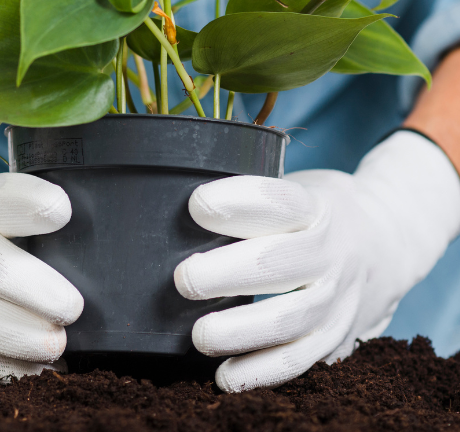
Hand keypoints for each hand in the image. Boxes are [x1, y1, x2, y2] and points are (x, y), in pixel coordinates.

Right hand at [0, 129, 82, 379]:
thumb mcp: (8, 193)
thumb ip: (42, 207)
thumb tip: (109, 224)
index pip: (0, 197)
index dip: (31, 204)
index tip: (65, 212)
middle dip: (35, 290)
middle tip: (73, 307)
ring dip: (20, 338)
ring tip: (58, 345)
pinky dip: (5, 366)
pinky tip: (36, 366)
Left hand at [175, 131, 459, 391]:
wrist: (389, 244)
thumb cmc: (318, 212)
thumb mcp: (300, 188)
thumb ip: (253, 200)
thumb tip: (174, 209)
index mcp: (316, 206)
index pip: (277, 201)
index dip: (236, 202)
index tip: (196, 205)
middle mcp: (331, 252)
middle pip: (278, 263)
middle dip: (226, 273)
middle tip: (185, 278)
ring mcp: (338, 298)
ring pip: (289, 320)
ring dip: (240, 330)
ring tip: (199, 334)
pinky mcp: (337, 337)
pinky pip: (299, 360)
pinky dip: (260, 371)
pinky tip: (226, 375)